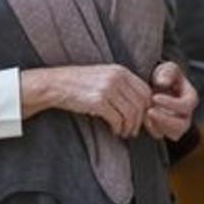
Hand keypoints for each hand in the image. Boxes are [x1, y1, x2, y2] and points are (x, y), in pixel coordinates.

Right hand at [23, 65, 151, 137]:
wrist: (54, 84)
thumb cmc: (78, 83)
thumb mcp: (103, 76)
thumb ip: (122, 85)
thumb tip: (141, 104)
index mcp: (120, 70)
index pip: (146, 91)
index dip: (148, 108)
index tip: (142, 119)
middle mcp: (116, 77)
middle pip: (141, 104)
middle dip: (140, 121)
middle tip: (133, 130)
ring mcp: (107, 89)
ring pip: (131, 114)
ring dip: (129, 127)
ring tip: (123, 132)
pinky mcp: (98, 101)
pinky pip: (117, 119)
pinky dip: (118, 129)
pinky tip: (114, 131)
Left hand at [144, 61, 198, 140]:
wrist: (155, 85)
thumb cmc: (164, 76)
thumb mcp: (167, 69)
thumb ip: (167, 73)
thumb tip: (163, 82)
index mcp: (191, 98)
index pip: (186, 105)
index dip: (171, 103)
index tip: (154, 97)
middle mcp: (187, 114)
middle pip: (182, 124)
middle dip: (165, 119)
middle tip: (149, 111)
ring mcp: (178, 123)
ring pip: (173, 133)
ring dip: (158, 126)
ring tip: (145, 114)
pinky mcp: (167, 129)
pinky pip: (162, 135)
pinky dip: (152, 129)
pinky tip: (143, 119)